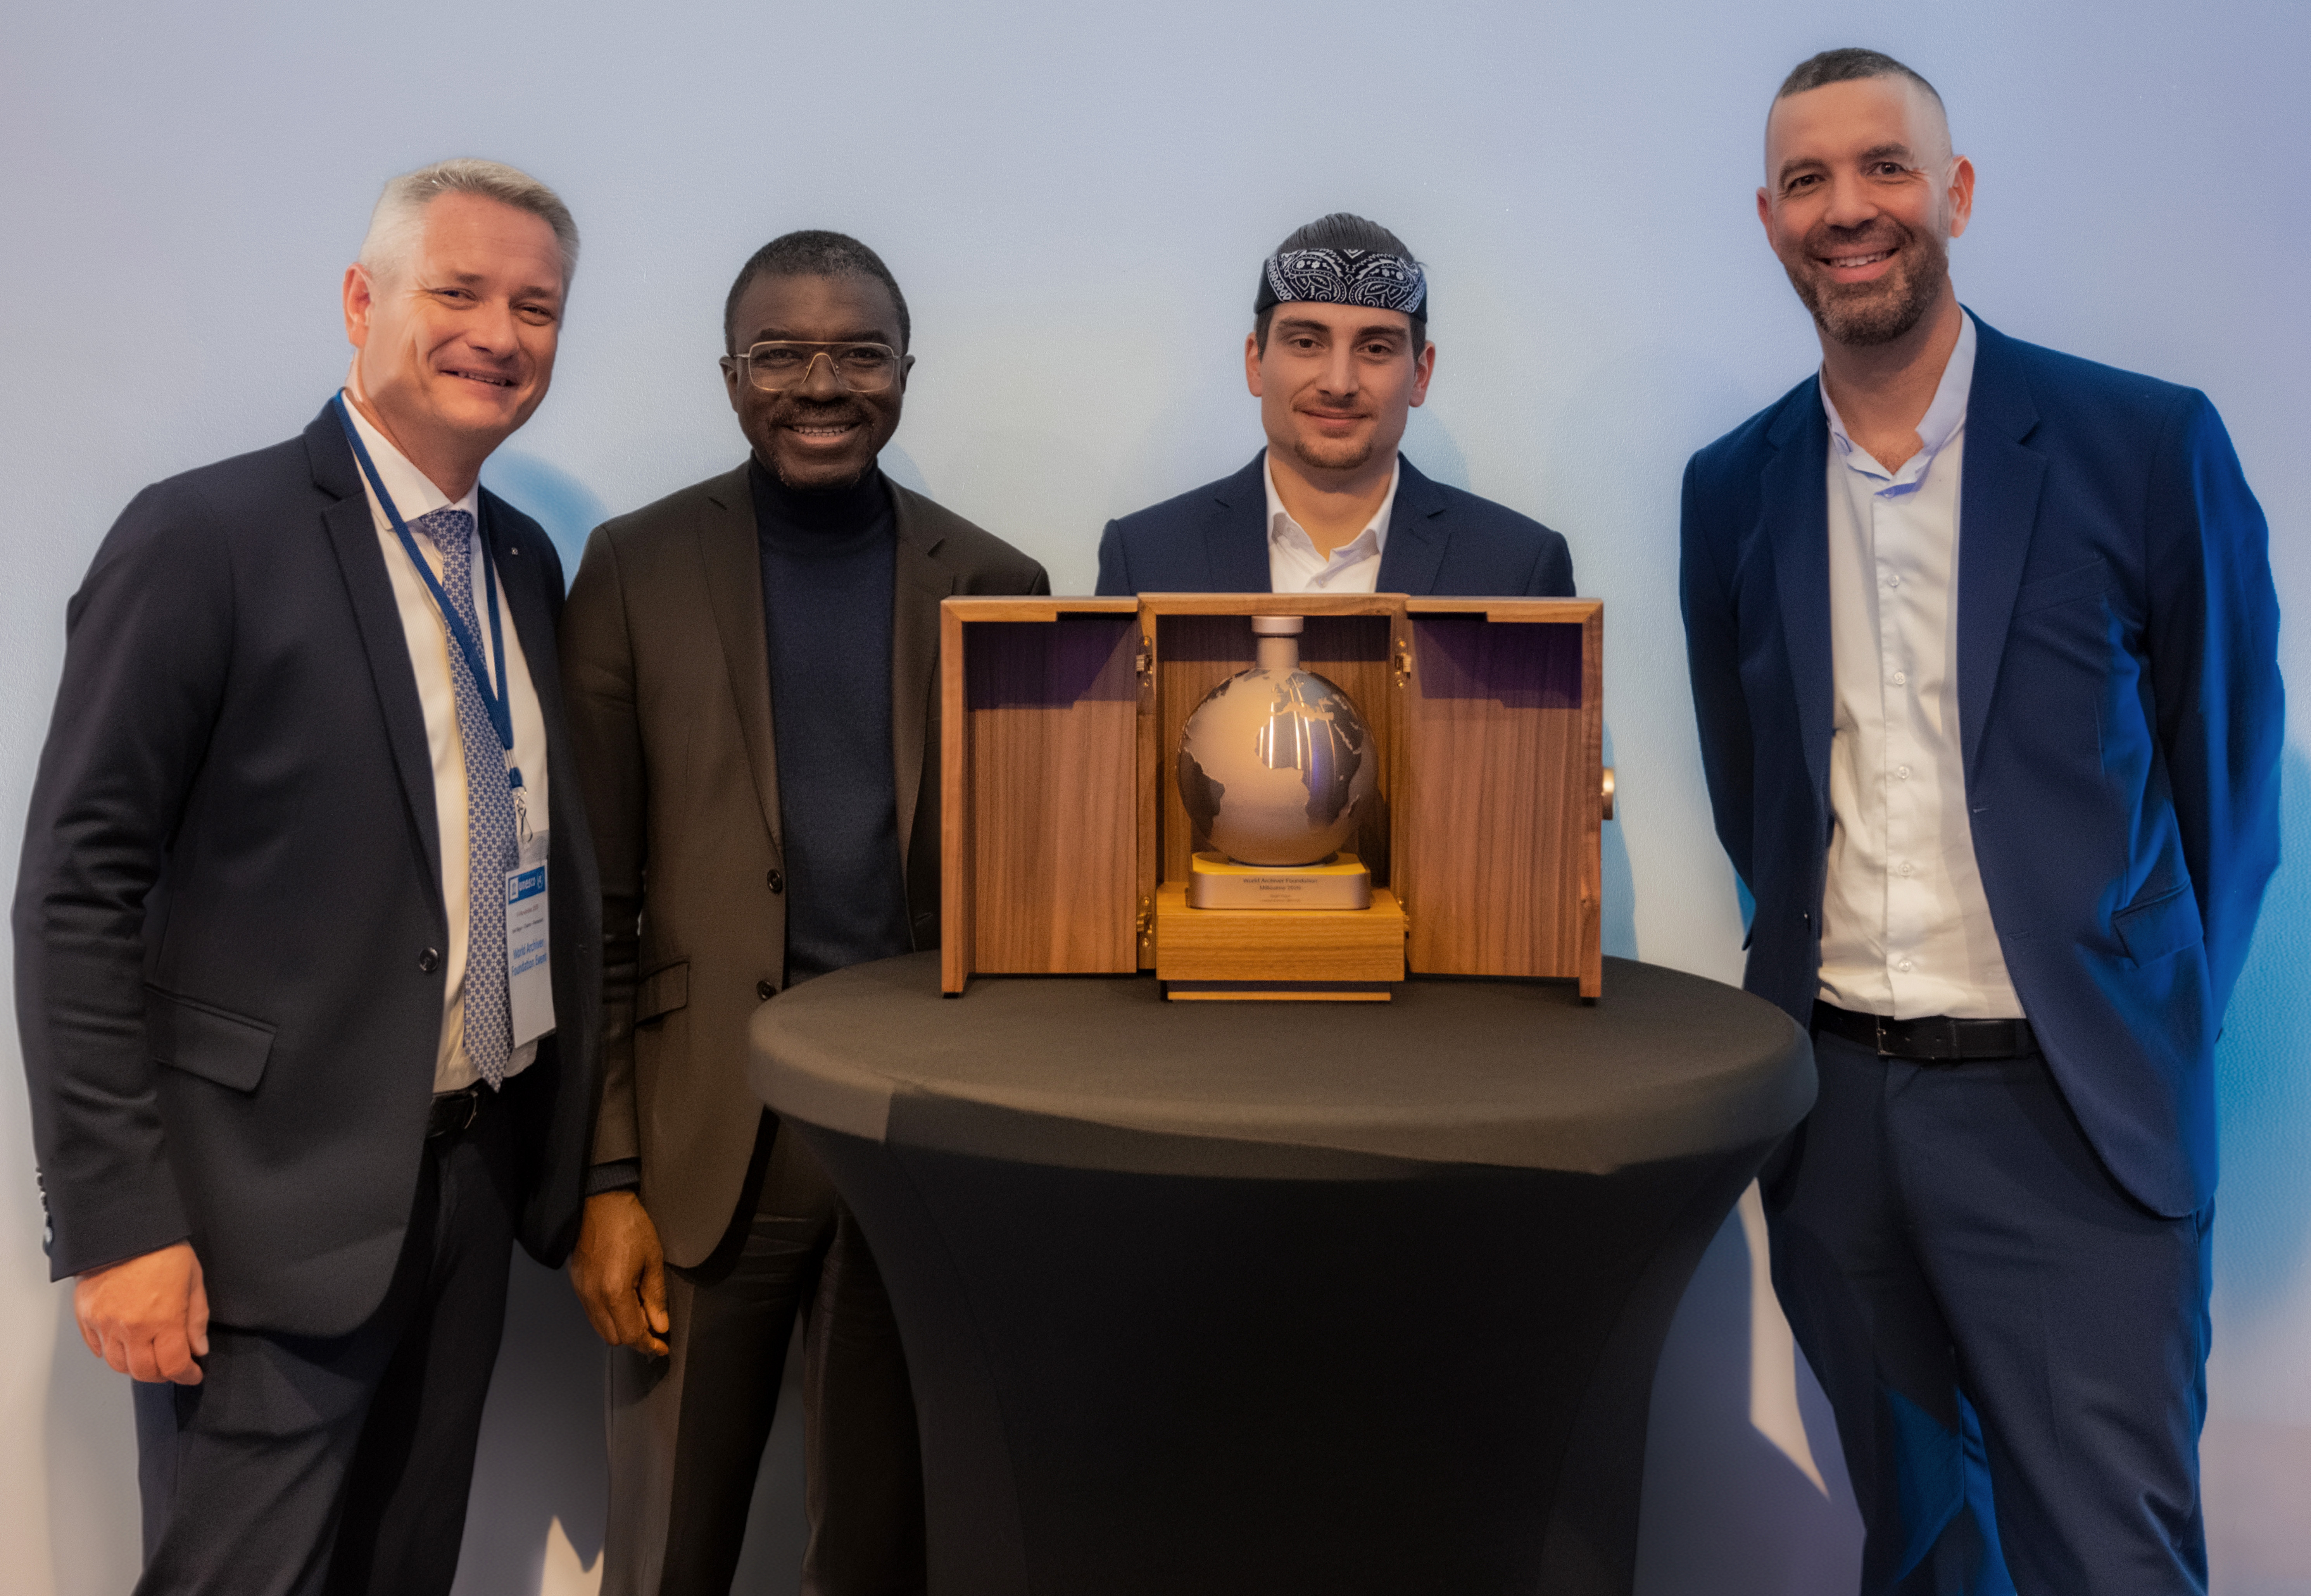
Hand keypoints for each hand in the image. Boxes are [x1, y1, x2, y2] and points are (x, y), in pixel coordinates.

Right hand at [75, 1241, 208, 1384]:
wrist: (125, 1229)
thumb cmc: (163, 1250)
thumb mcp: (193, 1280)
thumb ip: (196, 1319)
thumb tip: (198, 1349)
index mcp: (163, 1320)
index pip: (173, 1366)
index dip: (186, 1375)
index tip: (192, 1374)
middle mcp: (132, 1328)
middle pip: (143, 1372)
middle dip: (161, 1375)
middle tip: (171, 1368)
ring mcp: (105, 1324)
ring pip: (117, 1364)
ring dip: (135, 1366)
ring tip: (148, 1356)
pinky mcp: (86, 1316)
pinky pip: (97, 1348)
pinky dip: (110, 1352)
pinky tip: (124, 1344)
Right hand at [570, 1190, 668, 1355]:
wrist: (599, 1202)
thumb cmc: (628, 1225)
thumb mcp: (653, 1259)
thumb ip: (655, 1297)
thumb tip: (660, 1325)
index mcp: (613, 1292)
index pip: (631, 1334)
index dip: (649, 1345)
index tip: (663, 1346)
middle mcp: (592, 1297)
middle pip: (614, 1337)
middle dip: (636, 1337)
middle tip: (654, 1325)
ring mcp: (581, 1292)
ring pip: (601, 1328)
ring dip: (621, 1328)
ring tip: (640, 1310)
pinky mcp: (576, 1285)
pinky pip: (593, 1313)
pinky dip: (609, 1316)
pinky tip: (624, 1301)